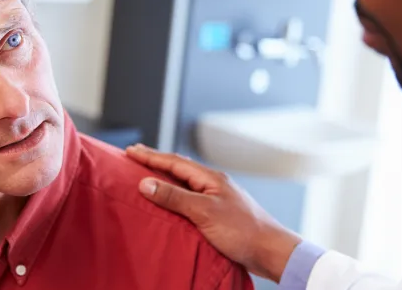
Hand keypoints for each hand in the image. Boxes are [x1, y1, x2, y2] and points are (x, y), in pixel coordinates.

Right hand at [125, 144, 302, 282]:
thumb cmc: (242, 230)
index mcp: (210, 178)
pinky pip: (191, 198)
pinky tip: (172, 203)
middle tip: (135, 156)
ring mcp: (218, 198)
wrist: (271, 251)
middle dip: (156, 162)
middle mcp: (214, 184)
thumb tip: (145, 183)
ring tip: (148, 176)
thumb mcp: (204, 212)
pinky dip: (176, 195)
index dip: (150, 156)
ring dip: (166, 178)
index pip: (174, 162)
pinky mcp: (220, 214)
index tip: (130, 151)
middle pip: (179, 168)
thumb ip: (175, 197)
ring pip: (186, 183)